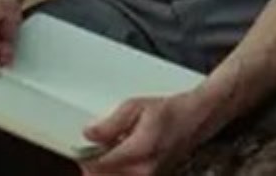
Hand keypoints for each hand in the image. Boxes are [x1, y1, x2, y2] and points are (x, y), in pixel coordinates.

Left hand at [79, 90, 216, 175]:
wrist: (197, 119)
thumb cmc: (170, 110)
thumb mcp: (136, 107)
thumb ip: (110, 123)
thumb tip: (89, 134)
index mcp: (139, 150)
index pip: (100, 165)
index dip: (84, 159)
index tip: (78, 149)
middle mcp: (144, 169)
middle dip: (92, 167)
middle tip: (88, 151)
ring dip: (104, 171)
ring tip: (105, 152)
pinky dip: (117, 171)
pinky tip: (118, 157)